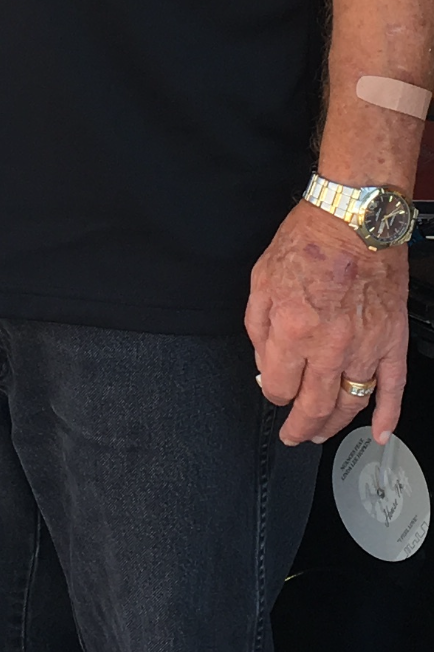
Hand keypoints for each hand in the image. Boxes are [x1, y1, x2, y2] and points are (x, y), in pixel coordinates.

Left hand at [245, 200, 408, 446]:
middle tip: (293, 434)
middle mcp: (330, 346)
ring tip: (321, 433)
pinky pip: (393, 387)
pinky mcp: (391, 341)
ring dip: (333, 425)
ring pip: (349, 404)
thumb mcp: (261, 279)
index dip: (272, 393)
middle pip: (313, 406)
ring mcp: (365, 347)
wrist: (356, 217)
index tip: (272, 389)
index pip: (278, 386)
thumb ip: (258, 327)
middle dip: (299, 427)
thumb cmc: (311, 239)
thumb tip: (263, 363)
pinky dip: (387, 415)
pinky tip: (378, 432)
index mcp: (293, 330)